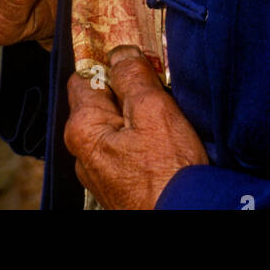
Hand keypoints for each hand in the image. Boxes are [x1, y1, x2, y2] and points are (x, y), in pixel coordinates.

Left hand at [64, 44, 208, 208]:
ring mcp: (101, 172)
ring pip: (116, 126)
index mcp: (83, 129)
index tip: (135, 57)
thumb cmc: (168, 174)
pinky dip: (141, 138)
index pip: (85, 76)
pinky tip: (163, 140)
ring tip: (164, 116)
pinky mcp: (119, 184)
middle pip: (101, 101)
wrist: (186, 217)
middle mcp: (83, 152)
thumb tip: (120, 53)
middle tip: (158, 86)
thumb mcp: (154, 111)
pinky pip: (125, 148)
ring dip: (137, 116)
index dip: (110, 63)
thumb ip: (132, 76)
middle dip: (127, 90)